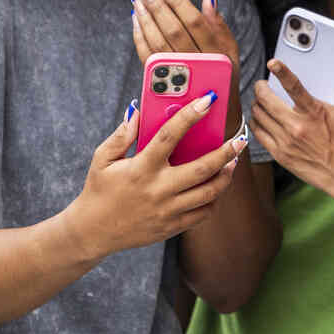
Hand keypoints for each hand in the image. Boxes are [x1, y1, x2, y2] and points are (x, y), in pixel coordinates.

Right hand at [64, 95, 242, 255]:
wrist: (93, 232)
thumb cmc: (99, 190)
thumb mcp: (102, 159)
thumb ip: (121, 135)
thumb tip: (138, 111)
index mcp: (141, 168)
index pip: (170, 136)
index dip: (190, 115)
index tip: (208, 101)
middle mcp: (158, 189)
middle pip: (202, 169)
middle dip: (225, 153)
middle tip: (240, 140)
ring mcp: (167, 210)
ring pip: (209, 193)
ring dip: (225, 176)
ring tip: (233, 163)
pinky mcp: (172, 226)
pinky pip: (202, 213)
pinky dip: (213, 199)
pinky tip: (216, 187)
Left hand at [131, 0, 239, 81]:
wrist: (215, 113)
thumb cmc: (222, 75)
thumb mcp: (230, 51)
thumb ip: (218, 24)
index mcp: (215, 53)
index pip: (194, 21)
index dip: (177, 2)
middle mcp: (196, 65)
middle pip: (173, 31)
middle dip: (157, 7)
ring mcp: (177, 75)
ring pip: (157, 43)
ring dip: (145, 19)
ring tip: (138, 1)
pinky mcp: (161, 83)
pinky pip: (147, 57)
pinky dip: (139, 37)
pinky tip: (136, 21)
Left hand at [248, 59, 333, 206]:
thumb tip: (331, 80)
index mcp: (315, 112)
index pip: (294, 86)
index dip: (281, 71)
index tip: (272, 62)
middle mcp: (297, 126)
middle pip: (266, 100)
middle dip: (260, 88)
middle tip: (262, 85)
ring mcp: (286, 142)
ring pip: (258, 116)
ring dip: (256, 104)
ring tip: (260, 101)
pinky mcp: (280, 155)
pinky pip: (258, 133)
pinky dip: (256, 122)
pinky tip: (259, 118)